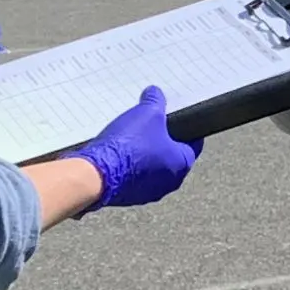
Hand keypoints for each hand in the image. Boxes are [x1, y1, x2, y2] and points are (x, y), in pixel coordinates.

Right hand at [69, 86, 195, 208]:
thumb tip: (155, 93)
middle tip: (149, 124)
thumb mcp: (147, 113)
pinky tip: (116, 153)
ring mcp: (148, 192)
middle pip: (170, 155)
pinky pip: (131, 177)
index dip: (185, 127)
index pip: (193, 143)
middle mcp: (169, 182)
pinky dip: (127, 166)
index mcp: (182, 163)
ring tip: (129, 137)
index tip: (176, 118)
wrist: (96, 174)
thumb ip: (155, 101)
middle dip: (161, 139)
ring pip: (150, 168)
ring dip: (143, 154)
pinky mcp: (128, 197)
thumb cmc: (128, 145)